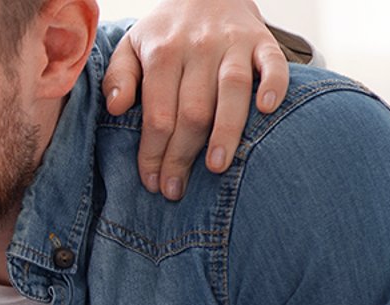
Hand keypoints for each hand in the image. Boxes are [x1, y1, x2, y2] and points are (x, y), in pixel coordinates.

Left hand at [103, 0, 290, 199]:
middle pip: (193, 110)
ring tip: (217, 167)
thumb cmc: (164, 31)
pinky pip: (274, 63)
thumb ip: (119, 76)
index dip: (153, 151)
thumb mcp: (130, 46)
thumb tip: (115, 107)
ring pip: (232, 91)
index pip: (157, 112)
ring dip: (226, 131)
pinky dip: (274, 86)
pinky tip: (267, 110)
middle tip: (176, 189)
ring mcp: (234, 44)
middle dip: (182, 154)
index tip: (151, 181)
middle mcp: (198, 48)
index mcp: (162, 53)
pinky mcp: (263, 40)